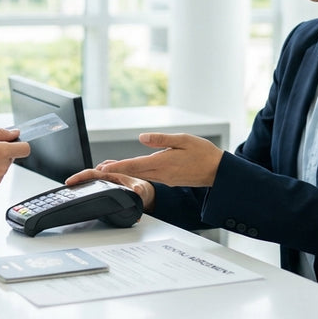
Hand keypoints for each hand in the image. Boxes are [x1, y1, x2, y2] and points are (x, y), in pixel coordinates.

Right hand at [67, 167, 157, 211]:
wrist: (147, 192)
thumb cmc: (143, 189)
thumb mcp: (141, 190)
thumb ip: (139, 190)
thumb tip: (138, 190)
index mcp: (113, 173)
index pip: (93, 172)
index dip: (80, 176)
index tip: (70, 181)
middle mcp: (109, 174)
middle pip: (89, 174)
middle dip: (77, 179)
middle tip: (68, 184)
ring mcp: (107, 178)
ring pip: (91, 178)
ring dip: (82, 181)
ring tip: (72, 187)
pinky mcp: (108, 183)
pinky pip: (94, 181)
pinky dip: (87, 184)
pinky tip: (83, 189)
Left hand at [94, 132, 221, 188]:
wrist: (219, 172)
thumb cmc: (204, 153)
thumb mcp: (183, 140)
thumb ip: (161, 139)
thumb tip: (141, 138)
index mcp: (163, 163)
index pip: (135, 165)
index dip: (118, 167)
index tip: (103, 169)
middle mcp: (162, 174)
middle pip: (134, 172)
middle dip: (116, 171)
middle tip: (99, 169)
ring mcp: (166, 179)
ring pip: (141, 175)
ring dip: (126, 172)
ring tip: (111, 168)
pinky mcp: (170, 180)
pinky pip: (150, 177)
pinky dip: (138, 173)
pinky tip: (134, 169)